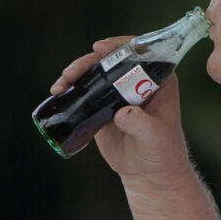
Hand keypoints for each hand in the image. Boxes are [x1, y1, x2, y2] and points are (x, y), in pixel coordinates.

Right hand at [49, 37, 194, 186]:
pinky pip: (85, 91)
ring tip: (61, 85)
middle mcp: (137, 80)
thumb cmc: (162, 153)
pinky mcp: (102, 105)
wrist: (149, 173)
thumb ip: (141, 125)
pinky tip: (58, 92)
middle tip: (71, 73)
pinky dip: (71, 89)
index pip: (139, 52)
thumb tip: (122, 113)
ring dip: (75, 74)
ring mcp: (118, 92)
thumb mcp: (155, 138)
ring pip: (95, 73)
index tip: (100, 48)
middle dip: (88, 62)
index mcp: (158, 80)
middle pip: (110, 60)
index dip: (119, 46)